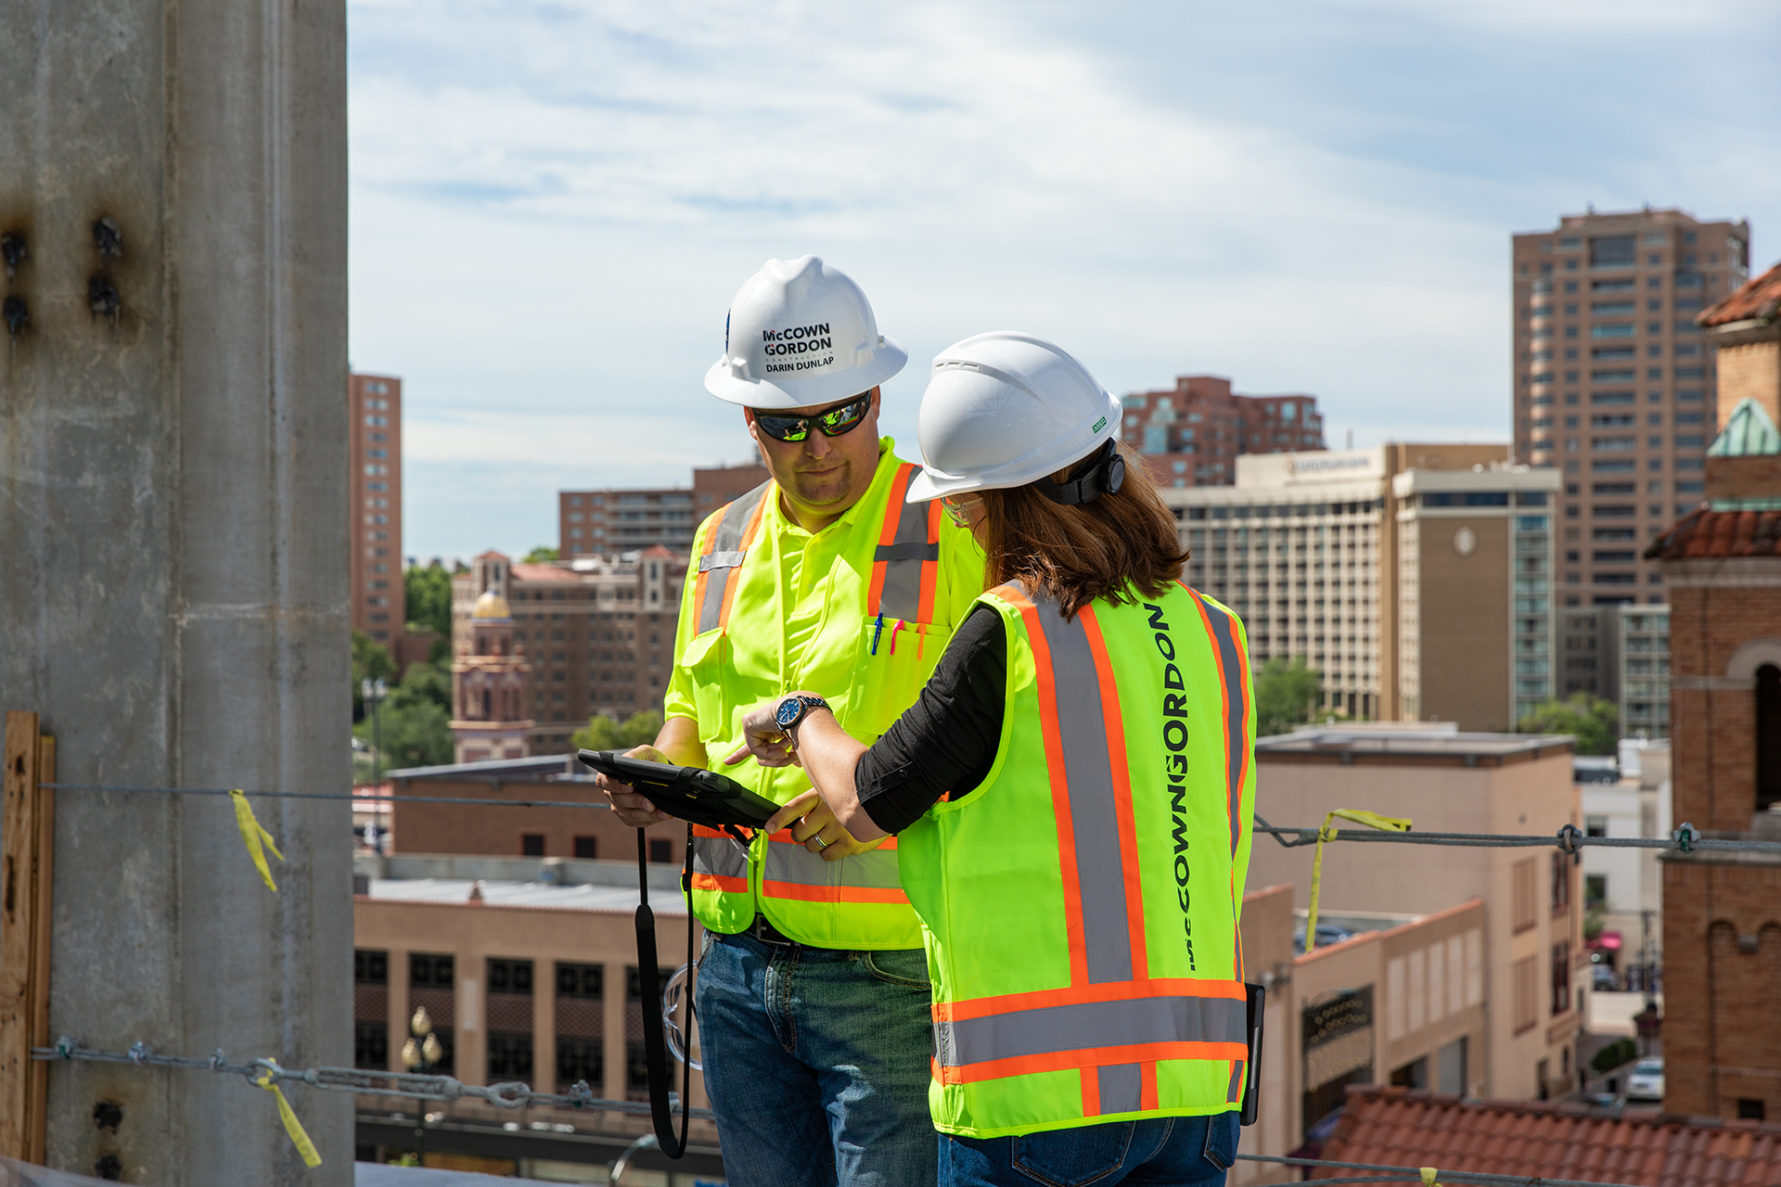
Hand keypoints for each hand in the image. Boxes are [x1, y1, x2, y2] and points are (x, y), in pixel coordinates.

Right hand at [592, 744, 672, 827]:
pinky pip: (640, 822)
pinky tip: (665, 814)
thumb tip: (628, 762)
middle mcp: (612, 794)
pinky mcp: (632, 819)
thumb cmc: (649, 761)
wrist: (661, 774)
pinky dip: (654, 819)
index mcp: (608, 776)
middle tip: (650, 804)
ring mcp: (621, 808)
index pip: (604, 781)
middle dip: (636, 802)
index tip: (630, 786)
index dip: (616, 785)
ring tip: (663, 811)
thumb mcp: (644, 752)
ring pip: (630, 815)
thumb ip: (635, 755)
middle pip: (619, 801)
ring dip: (648, 814)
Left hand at [723, 701, 800, 769]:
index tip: (726, 762)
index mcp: (772, 732)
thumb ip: (794, 756)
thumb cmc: (806, 728)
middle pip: (761, 756)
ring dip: (777, 756)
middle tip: (791, 758)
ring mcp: (755, 725)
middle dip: (777, 761)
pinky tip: (782, 744)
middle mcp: (763, 728)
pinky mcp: (748, 723)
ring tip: (789, 746)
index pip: (756, 747)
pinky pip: (755, 749)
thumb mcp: (799, 747)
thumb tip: (797, 764)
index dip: (740, 755)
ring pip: (759, 756)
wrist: (805, 714)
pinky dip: (769, 752)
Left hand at [764, 791, 880, 862]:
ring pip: (812, 845)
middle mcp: (828, 812)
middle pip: (800, 832)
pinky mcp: (850, 843)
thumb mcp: (837, 787)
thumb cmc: (859, 794)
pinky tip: (837, 843)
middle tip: (810, 830)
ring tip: (827, 835)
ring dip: (815, 843)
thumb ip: (819, 796)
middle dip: (801, 834)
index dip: (779, 819)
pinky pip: (827, 855)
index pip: (794, 808)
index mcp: (822, 795)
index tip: (768, 829)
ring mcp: (839, 828)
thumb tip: (800, 809)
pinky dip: (828, 852)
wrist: (890, 801)